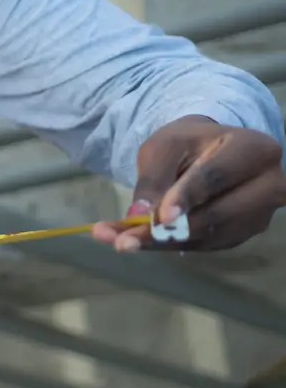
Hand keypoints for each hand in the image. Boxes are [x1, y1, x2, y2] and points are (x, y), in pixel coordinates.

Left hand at [94, 116, 285, 252]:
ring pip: (207, 235)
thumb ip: (154, 177)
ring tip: (119, 241)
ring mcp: (259, 214)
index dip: (187, 198)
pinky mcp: (243, 233)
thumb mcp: (165, 146)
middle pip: (215, 214)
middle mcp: (269, 185)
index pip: (217, 177)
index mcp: (254, 150)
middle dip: (166, 231)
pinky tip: (136, 241)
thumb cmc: (189, 142)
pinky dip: (168, 245)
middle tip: (122, 240)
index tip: (159, 217)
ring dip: (161, 242)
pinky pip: (204, 244)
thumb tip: (139, 215)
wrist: (210, 151)